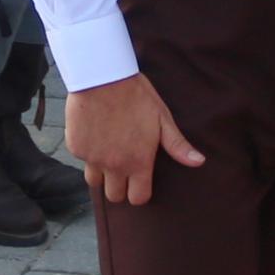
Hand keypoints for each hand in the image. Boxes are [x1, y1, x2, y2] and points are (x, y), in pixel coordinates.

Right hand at [65, 75, 203, 207]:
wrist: (102, 77)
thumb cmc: (136, 96)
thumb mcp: (162, 118)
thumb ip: (177, 145)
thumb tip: (198, 162)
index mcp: (138, 162)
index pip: (138, 198)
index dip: (140, 192)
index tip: (140, 181)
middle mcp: (114, 166)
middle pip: (115, 196)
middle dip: (120, 187)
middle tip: (123, 168)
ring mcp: (92, 158)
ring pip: (94, 183)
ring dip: (101, 174)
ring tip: (107, 155)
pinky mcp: (75, 148)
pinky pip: (81, 159)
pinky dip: (87, 152)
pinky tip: (94, 134)